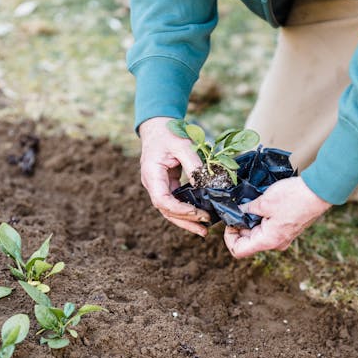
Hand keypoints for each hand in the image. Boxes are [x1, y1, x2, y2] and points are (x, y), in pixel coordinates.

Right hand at [139, 117, 209, 236]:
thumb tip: (206, 184)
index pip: (162, 200)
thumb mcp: (182, 144)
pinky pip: (175, 202)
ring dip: (185, 221)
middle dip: (185, 221)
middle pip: (166, 210)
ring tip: (203, 230)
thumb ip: (193, 164)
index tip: (198, 213)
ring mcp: (158, 186)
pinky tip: (198, 216)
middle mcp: (152, 184)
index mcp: (152, 174)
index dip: (180, 210)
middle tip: (205, 229)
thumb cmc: (168, 133)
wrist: (157, 128)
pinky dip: (186, 211)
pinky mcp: (166, 186)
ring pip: (169, 210)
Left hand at [224, 177, 331, 257]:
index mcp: (268, 241)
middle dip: (240, 226)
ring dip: (251, 220)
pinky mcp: (288, 229)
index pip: (238, 251)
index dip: (229, 237)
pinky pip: (269, 228)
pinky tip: (262, 204)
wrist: (319, 191)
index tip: (230, 221)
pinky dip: (262, 218)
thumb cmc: (294, 197)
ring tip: (251, 204)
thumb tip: (238, 211)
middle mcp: (275, 243)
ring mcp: (283, 237)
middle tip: (238, 208)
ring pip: (258, 234)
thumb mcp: (264, 202)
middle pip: (248, 242)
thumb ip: (247, 209)